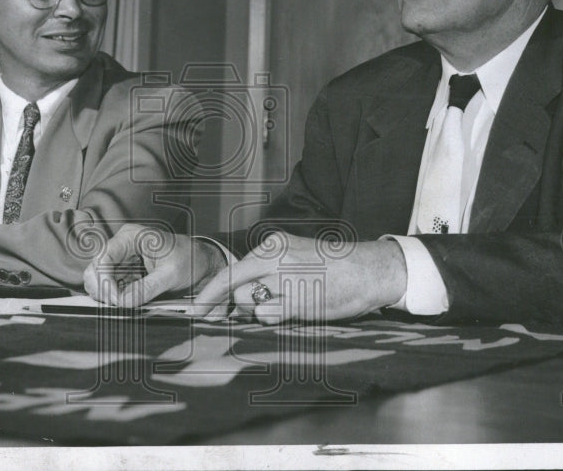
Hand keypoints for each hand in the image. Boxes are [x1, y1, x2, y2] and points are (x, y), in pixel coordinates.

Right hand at [82, 224, 226, 306]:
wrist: (199, 261)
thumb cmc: (188, 258)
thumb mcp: (171, 274)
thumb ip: (147, 288)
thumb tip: (124, 302)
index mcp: (131, 237)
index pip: (105, 257)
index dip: (104, 280)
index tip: (115, 300)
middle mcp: (122, 246)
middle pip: (95, 269)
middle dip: (102, 290)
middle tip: (116, 307)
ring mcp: (121, 259)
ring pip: (99, 280)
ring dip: (106, 296)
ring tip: (122, 306)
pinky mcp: (124, 273)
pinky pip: (110, 287)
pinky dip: (114, 298)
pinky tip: (125, 304)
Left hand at [190, 232, 407, 324]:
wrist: (366, 270)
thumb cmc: (330, 268)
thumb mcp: (293, 257)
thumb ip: (264, 272)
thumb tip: (233, 297)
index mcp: (272, 245)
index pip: (230, 271)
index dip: (210, 293)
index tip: (195, 310)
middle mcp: (273, 259)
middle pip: (235, 290)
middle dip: (238, 305)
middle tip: (257, 307)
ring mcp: (284, 280)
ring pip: (250, 305)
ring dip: (261, 311)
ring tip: (289, 302)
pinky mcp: (297, 301)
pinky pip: (269, 317)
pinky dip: (277, 318)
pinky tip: (297, 307)